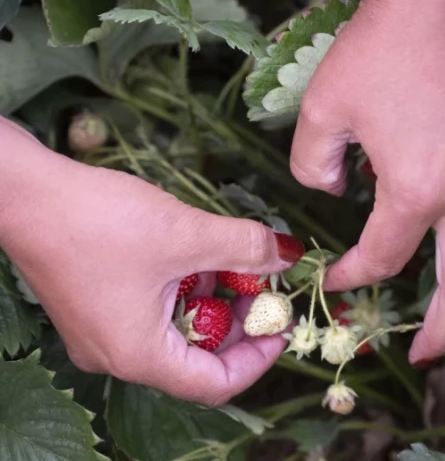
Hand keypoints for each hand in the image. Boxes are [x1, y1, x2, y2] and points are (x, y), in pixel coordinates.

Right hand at [0, 117, 303, 405]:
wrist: (25, 192)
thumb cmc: (100, 220)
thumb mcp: (186, 234)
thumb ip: (244, 248)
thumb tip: (288, 255)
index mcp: (139, 355)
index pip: (215, 382)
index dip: (259, 358)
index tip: (284, 325)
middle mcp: (119, 354)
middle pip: (198, 356)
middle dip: (239, 321)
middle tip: (265, 285)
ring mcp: (104, 331)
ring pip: (178, 329)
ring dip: (214, 299)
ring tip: (238, 262)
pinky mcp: (98, 305)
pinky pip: (154, 310)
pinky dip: (185, 288)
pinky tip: (200, 254)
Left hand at [289, 0, 444, 364]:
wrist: (439, 1)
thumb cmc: (382, 48)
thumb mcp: (324, 108)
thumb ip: (313, 163)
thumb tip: (331, 189)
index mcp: (419, 189)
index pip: (384, 258)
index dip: (354, 276)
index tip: (336, 279)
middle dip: (440, 329)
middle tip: (421, 353)